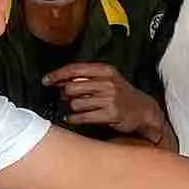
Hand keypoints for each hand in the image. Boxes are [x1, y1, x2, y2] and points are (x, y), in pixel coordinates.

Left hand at [43, 62, 165, 140]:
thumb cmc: (121, 94)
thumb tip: (58, 81)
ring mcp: (110, 99)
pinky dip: (73, 118)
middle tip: (65, 98)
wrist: (143, 110)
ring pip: (75, 103)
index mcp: (105, 70)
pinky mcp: (110, 114)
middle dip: (64, 94)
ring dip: (71, 108)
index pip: (74, 69)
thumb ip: (85, 78)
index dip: (57, 75)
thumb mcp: (107, 79)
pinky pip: (83, 117)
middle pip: (71, 87)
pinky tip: (71, 118)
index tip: (46, 81)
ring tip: (75, 108)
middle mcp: (107, 82)